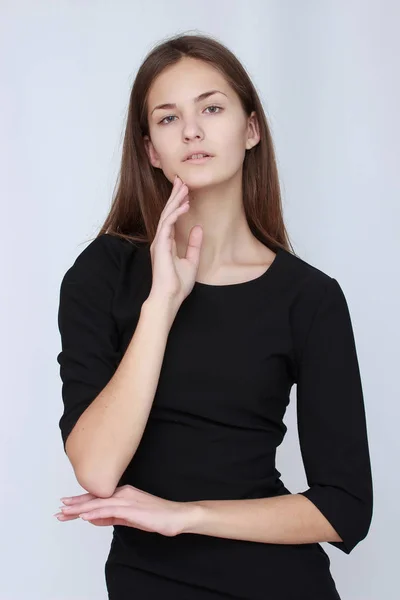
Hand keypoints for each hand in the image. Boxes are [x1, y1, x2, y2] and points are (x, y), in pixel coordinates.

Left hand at [53, 484, 191, 536]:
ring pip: (99, 503)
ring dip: (80, 508)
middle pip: (94, 498)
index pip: (97, 498)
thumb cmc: (156, 516)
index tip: (65, 506)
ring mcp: (127, 500)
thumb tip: (93, 519)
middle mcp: (123, 493)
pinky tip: (84, 516)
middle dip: (75, 504)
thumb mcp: (129, 518)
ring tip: (66, 512)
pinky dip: (96, 513)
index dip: (80, 502)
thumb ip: (111, 517)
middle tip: (59, 509)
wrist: (176, 516)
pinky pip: (110, 511)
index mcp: (122, 493)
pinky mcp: (132, 508)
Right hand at [148, 175, 202, 304]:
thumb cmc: (177, 285)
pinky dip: (175, 213)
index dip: (177, 204)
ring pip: (166, 215)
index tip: (185, 192)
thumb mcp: (191, 262)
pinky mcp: (160, 245)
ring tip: (184, 187)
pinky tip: (184, 204)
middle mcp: (161, 240)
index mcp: (166, 244)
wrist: (169, 297)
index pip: (171, 219)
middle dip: (175, 196)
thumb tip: (198, 229)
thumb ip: (193, 245)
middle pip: (167, 213)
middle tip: (182, 181)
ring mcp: (159, 242)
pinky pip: (167, 224)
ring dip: (175, 200)